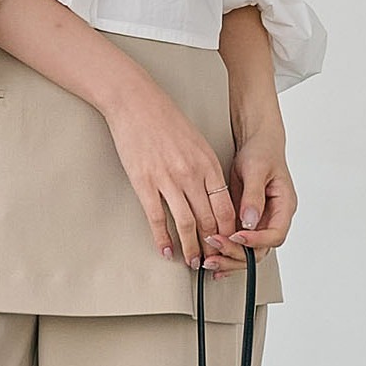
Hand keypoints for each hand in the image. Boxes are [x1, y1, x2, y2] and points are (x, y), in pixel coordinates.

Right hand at [101, 78, 240, 271]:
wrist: (135, 102)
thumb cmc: (164, 119)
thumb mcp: (196, 141)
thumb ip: (205, 169)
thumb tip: (212, 196)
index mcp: (208, 163)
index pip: (226, 206)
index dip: (229, 230)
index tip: (230, 244)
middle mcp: (192, 174)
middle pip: (209, 220)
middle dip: (214, 245)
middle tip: (215, 262)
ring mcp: (168, 180)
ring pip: (186, 224)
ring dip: (191, 249)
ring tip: (193, 263)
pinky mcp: (145, 183)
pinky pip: (157, 219)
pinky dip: (163, 239)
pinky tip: (166, 251)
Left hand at [199, 122, 297, 278]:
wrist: (255, 145)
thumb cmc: (261, 152)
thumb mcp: (256, 169)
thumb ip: (253, 196)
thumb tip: (249, 220)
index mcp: (284, 207)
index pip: (275, 235)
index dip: (256, 241)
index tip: (236, 237)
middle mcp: (274, 220)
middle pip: (260, 250)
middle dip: (236, 255)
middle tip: (214, 250)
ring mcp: (260, 224)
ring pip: (248, 253)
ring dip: (228, 259)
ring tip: (207, 261)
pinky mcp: (246, 224)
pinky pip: (238, 245)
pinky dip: (225, 254)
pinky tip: (211, 260)